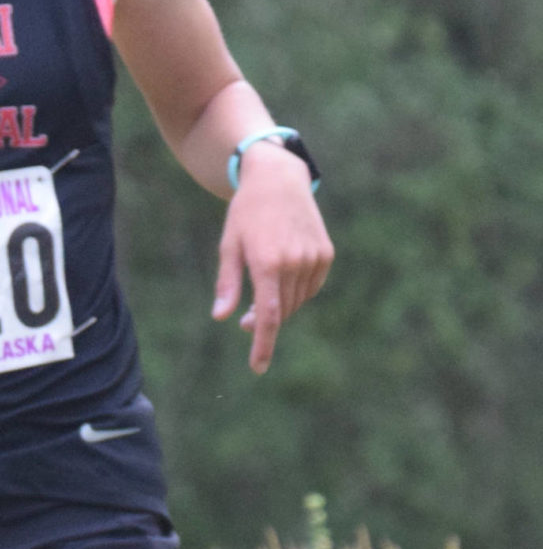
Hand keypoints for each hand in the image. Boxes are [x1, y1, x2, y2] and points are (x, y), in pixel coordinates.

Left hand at [212, 144, 333, 373]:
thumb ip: (228, 283)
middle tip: (244, 320)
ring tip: (261, 291)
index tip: (257, 368)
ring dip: (279, 306)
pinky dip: (295, 292)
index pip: (267, 316)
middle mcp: (294, 262)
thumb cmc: (246, 214)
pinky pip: (309, 287)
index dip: (263, 345)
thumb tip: (222, 318)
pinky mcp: (325, 254)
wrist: (279, 180)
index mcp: (267, 262)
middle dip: (263, 322)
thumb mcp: (229, 246)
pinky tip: (282, 276)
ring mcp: (314, 258)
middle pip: (281, 311)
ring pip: (296, 302)